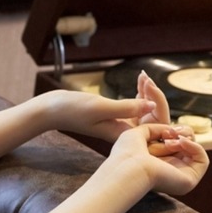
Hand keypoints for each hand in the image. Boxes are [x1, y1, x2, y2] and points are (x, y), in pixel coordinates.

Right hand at [40, 70, 170, 141]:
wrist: (52, 110)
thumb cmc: (72, 110)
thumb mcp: (100, 107)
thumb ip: (127, 108)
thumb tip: (153, 105)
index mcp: (124, 136)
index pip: (156, 128)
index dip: (159, 106)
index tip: (151, 86)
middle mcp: (125, 134)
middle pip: (154, 120)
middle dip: (155, 97)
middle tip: (146, 79)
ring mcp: (121, 126)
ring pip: (147, 111)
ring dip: (148, 93)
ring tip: (143, 77)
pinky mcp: (116, 117)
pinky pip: (136, 106)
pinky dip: (140, 93)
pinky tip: (139, 80)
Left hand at [107, 123, 208, 197]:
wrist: (128, 168)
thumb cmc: (126, 153)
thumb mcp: (138, 133)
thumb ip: (155, 129)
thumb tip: (171, 130)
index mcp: (156, 164)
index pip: (174, 145)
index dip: (174, 133)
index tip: (166, 130)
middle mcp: (168, 172)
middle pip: (187, 147)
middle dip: (182, 134)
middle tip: (171, 132)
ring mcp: (179, 178)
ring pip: (194, 153)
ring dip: (186, 140)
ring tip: (170, 140)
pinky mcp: (188, 182)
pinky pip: (203, 161)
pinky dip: (195, 147)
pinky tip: (181, 142)